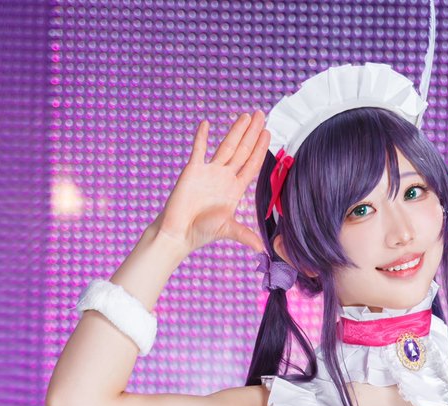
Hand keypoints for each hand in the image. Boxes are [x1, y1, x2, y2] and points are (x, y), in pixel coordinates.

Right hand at [155, 111, 270, 254]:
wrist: (179, 232)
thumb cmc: (202, 232)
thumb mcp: (227, 230)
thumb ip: (245, 235)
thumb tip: (262, 248)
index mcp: (235, 189)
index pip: (252, 164)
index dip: (260, 149)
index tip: (268, 134)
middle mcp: (224, 177)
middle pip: (242, 150)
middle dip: (252, 133)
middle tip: (260, 115)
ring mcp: (209, 172)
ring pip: (226, 146)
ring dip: (235, 131)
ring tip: (245, 115)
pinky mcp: (192, 170)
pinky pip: (199, 150)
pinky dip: (202, 137)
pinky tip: (207, 124)